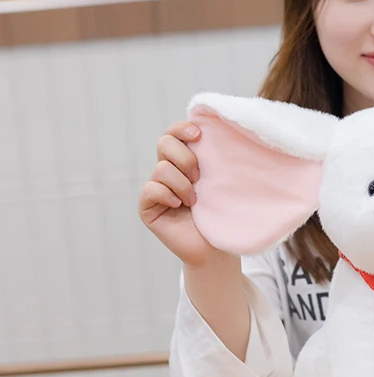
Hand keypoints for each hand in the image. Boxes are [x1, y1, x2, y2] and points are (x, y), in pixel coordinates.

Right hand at [138, 121, 220, 266]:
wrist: (216, 247)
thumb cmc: (223, 214)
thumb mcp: (222, 182)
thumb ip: (216, 159)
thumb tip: (218, 134)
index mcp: (185, 160)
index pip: (175, 132)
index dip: (182, 129)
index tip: (199, 136)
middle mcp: (168, 170)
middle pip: (165, 142)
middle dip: (186, 158)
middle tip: (200, 178)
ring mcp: (156, 188)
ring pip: (162, 168)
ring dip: (182, 185)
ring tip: (194, 201)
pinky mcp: (147, 207)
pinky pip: (151, 189)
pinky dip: (167, 195)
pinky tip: (180, 206)